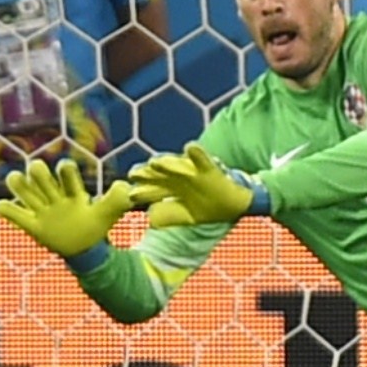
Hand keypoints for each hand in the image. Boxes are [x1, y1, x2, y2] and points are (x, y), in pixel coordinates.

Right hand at [0, 156, 133, 258]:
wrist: (84, 248)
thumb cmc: (95, 226)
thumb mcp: (108, 214)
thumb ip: (116, 201)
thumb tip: (124, 186)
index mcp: (73, 192)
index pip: (67, 176)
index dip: (65, 170)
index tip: (64, 167)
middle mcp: (56, 197)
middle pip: (43, 178)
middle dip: (39, 172)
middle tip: (36, 168)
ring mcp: (43, 211)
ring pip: (26, 192)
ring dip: (19, 185)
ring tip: (15, 178)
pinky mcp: (34, 226)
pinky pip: (17, 216)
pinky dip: (7, 210)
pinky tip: (2, 206)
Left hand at [126, 146, 260, 227]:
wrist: (236, 203)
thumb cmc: (208, 207)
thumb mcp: (188, 216)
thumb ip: (170, 216)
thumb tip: (150, 219)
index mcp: (172, 188)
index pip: (152, 188)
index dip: (142, 191)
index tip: (130, 194)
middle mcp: (179, 177)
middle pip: (160, 174)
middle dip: (147, 174)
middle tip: (134, 174)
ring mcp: (193, 172)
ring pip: (177, 166)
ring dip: (167, 164)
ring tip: (155, 162)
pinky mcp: (209, 169)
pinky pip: (203, 160)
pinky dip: (197, 154)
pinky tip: (191, 147)